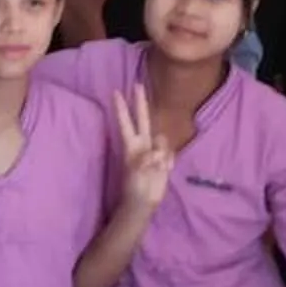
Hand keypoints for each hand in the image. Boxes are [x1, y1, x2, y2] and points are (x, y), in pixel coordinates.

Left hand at [113, 88, 174, 209]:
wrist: (144, 202)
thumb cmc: (135, 186)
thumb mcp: (138, 172)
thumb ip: (148, 159)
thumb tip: (158, 153)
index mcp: (131, 145)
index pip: (126, 122)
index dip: (122, 108)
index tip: (116, 92)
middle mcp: (142, 144)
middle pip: (143, 118)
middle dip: (140, 102)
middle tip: (138, 84)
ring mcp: (154, 151)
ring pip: (162, 139)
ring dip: (162, 151)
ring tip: (157, 168)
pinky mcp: (165, 159)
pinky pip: (170, 153)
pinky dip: (168, 161)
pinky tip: (163, 171)